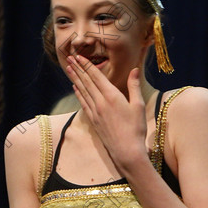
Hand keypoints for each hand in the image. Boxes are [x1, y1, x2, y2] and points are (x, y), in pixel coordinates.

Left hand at [65, 56, 147, 171]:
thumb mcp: (138, 105)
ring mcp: (95, 112)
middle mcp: (100, 102)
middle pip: (87, 82)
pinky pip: (83, 103)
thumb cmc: (136, 129)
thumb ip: (134, 86)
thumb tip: (134, 69)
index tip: (79, 56)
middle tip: (69, 58)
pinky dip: (78, 93)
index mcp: (112, 96)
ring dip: (75, 78)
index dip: (87, 65)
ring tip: (69, 69)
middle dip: (78, 68)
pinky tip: (75, 88)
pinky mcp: (93, 121)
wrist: (126, 151)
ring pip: (83, 91)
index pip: (96, 76)